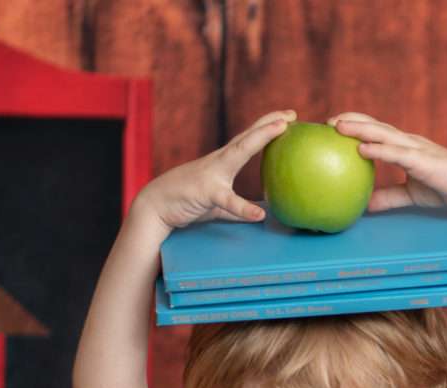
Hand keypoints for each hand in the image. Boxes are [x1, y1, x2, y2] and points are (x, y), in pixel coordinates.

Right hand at [136, 110, 296, 229]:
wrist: (154, 206)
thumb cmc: (186, 201)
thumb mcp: (217, 205)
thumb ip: (237, 208)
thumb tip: (258, 214)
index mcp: (223, 162)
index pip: (248, 140)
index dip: (268, 128)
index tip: (288, 117)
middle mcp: (219, 161)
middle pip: (247, 137)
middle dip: (268, 123)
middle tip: (291, 114)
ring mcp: (212, 174)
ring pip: (238, 152)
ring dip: (258, 139)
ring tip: (280, 130)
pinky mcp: (205, 193)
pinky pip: (227, 200)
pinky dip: (243, 207)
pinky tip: (259, 215)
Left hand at [328, 113, 446, 219]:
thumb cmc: (445, 189)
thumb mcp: (410, 194)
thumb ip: (388, 197)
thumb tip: (364, 206)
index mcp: (406, 146)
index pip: (377, 130)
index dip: (356, 125)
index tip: (334, 126)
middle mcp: (409, 142)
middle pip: (376, 126)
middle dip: (352, 120)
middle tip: (328, 121)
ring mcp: (416, 149)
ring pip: (383, 134)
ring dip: (360, 129)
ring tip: (339, 127)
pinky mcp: (422, 161)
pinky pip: (396, 153)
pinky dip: (378, 150)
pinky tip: (362, 149)